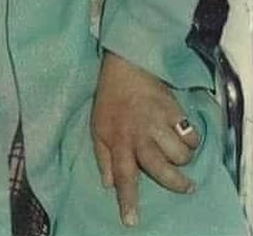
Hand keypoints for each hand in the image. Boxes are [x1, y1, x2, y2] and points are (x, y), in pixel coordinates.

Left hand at [91, 51, 199, 227]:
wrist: (126, 67)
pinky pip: (191, 135)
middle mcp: (140, 134)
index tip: (131, 220)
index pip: (123, 175)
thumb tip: (107, 184)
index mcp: (119, 140)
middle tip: (184, 187)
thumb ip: (102, 156)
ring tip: (178, 155)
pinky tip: (183, 137)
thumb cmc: (110, 99)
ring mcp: (159, 122)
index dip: (127, 199)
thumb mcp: (97, 126)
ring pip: (181, 155)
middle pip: (162, 169)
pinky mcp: (174, 110)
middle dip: (175, 184)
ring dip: (182, 160)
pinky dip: (191, 141)